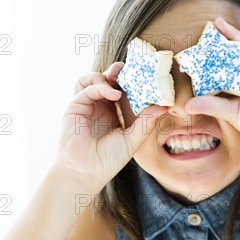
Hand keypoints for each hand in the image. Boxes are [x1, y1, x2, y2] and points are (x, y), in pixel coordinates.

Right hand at [54, 62, 168, 184]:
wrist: (85, 172)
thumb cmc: (107, 161)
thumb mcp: (132, 140)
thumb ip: (146, 122)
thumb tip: (164, 106)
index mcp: (112, 113)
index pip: (122, 91)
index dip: (131, 82)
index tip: (145, 76)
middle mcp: (99, 107)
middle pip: (107, 81)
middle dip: (119, 73)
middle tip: (132, 67)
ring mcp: (86, 105)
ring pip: (93, 79)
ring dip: (106, 75)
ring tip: (120, 78)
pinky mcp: (75, 105)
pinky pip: (87, 87)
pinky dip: (101, 86)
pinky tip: (114, 94)